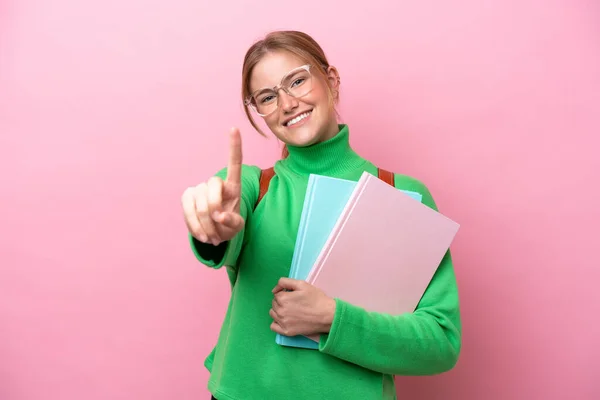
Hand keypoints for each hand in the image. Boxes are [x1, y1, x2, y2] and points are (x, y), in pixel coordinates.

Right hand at [181, 127, 243, 245]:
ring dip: (205, 224)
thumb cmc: (229, 226)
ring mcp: (200, 189)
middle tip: (219, 232)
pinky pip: (188, 209)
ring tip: (213, 238)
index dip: (234, 146)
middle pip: (212, 186)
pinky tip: (202, 236)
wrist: (215, 233)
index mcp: (233, 186)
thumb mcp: (236, 227)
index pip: (235, 163)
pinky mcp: (187, 197)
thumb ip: (232, 222)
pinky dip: (194, 226)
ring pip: (199, 202)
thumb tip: (219, 217)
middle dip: (214, 210)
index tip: (234, 128)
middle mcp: (216, 184)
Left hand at [269, 278, 336, 336]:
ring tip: (291, 310)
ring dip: (278, 311)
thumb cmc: (316, 299)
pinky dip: (277, 322)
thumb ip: (284, 282)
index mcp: (283, 298)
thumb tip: (274, 290)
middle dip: (281, 302)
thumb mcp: (302, 284)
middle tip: (294, 303)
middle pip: (274, 304)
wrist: (327, 315)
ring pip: (273, 314)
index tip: (294, 296)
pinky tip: (286, 320)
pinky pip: (273, 326)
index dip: (285, 293)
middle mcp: (280, 311)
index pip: (276, 294)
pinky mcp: (287, 332)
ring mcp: (283, 322)